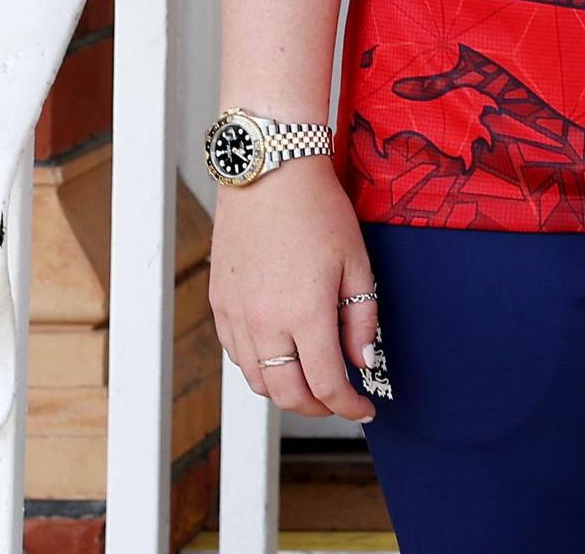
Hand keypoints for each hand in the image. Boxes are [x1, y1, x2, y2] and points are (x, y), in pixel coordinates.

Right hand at [208, 163, 379, 421]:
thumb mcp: (356, 262)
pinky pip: (237, 354)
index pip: (326, 384)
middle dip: (318, 408)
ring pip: (257, 381)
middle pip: (286, 395)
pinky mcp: (220, 304)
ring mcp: (236, 315)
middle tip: (341, 401)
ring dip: (286, 392)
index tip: (365, 411)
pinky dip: (261, 368)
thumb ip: (361, 318)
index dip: (349, 407)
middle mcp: (263, 322)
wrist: (269, 173)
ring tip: (313, 381)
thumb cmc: (317, 210)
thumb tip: (362, 361)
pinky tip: (282, 355)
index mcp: (304, 313)